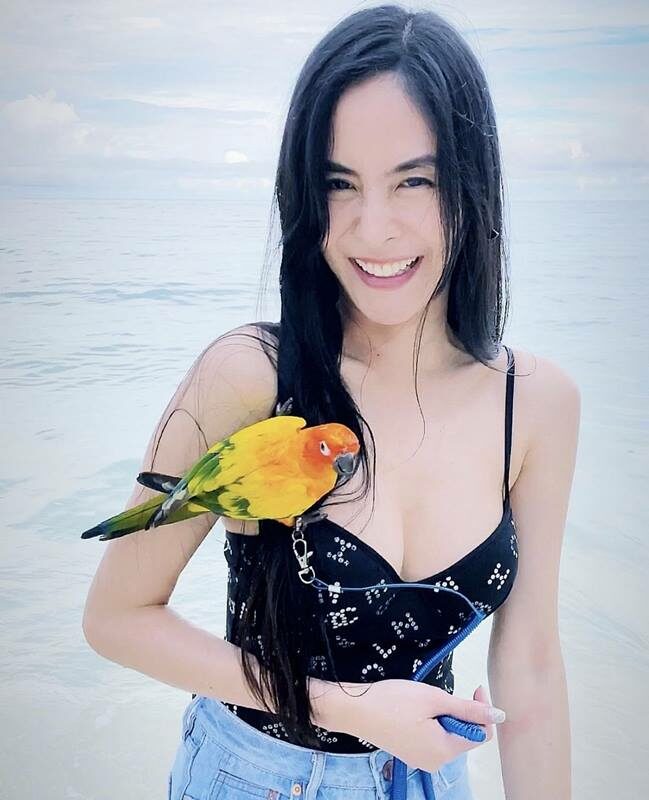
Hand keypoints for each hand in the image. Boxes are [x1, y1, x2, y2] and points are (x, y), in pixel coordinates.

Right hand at [339, 679, 502, 772]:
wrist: (354, 709)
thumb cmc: (392, 702)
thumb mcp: (434, 699)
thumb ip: (468, 709)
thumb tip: (499, 715)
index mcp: (444, 751)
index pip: (481, 734)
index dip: (482, 709)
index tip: (474, 686)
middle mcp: (436, 762)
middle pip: (465, 735)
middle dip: (461, 712)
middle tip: (441, 692)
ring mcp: (423, 759)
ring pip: (449, 735)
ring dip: (445, 715)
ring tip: (424, 700)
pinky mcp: (412, 752)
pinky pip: (434, 738)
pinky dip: (433, 722)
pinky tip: (416, 709)